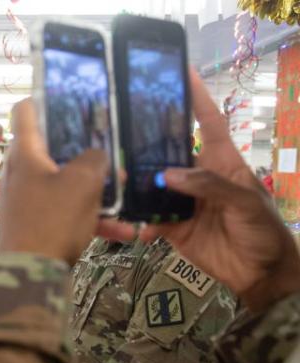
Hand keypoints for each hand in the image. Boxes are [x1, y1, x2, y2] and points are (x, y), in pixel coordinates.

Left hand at [0, 99, 126, 265]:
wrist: (30, 276)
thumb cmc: (52, 220)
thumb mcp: (83, 182)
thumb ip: (95, 159)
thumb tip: (97, 154)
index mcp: (26, 153)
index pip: (26, 110)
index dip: (46, 97)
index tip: (72, 95)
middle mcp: (21, 171)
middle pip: (52, 146)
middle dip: (84, 145)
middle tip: (111, 140)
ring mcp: (27, 198)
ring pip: (64, 181)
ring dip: (95, 186)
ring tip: (127, 189)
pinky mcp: (36, 222)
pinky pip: (66, 211)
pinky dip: (91, 218)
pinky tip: (123, 231)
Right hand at [140, 71, 299, 311]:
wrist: (261, 273)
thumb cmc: (262, 230)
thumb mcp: (245, 202)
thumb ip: (208, 186)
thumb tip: (168, 175)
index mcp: (222, 162)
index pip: (208, 123)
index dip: (196, 99)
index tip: (180, 74)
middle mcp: (198, 177)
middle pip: (170, 152)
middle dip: (148, 142)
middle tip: (120, 130)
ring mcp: (183, 202)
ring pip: (154, 186)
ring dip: (136, 184)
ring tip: (115, 177)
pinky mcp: (172, 228)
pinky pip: (150, 220)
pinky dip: (139, 222)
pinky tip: (132, 224)